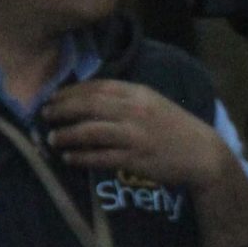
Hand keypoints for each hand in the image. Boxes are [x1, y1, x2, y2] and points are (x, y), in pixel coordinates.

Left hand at [42, 80, 229, 192]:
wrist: (203, 154)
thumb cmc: (175, 128)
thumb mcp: (153, 103)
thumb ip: (125, 99)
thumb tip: (87, 99)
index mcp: (138, 93)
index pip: (96, 87)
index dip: (70, 92)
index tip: (53, 98)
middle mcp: (134, 111)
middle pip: (88, 106)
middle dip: (61, 110)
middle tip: (45, 116)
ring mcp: (135, 136)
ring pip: (90, 132)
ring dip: (66, 135)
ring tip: (53, 139)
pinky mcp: (135, 159)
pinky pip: (100, 157)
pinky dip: (81, 157)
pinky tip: (70, 158)